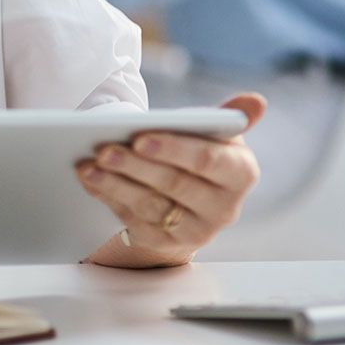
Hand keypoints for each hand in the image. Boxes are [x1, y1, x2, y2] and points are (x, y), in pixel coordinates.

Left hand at [79, 93, 266, 267]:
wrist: (189, 199)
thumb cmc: (200, 155)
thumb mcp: (215, 136)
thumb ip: (227, 117)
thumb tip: (255, 101)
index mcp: (241, 174)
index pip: (209, 160)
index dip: (174, 149)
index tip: (140, 137)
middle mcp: (224, 208)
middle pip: (174, 184)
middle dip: (135, 165)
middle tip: (104, 149)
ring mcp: (196, 230)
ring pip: (150, 205)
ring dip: (116, 183)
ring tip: (88, 165)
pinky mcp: (167, 242)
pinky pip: (134, 220)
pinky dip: (108, 198)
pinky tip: (90, 179)